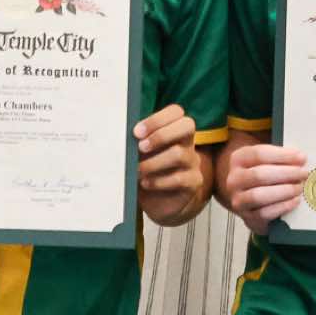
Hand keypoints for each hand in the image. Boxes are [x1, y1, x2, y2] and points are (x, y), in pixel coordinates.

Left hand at [135, 104, 207, 224]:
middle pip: (187, 125)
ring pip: (179, 154)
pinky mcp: (193, 182)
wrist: (160, 202)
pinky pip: (179, 178)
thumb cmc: (148, 172)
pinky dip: (159, 181)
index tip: (137, 131)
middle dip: (161, 135)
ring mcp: (193, 162)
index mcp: (175, 130)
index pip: (176, 112)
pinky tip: (145, 183)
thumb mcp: (140, 155)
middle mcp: (188, 143)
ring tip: (138, 170)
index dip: (157, 119)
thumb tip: (122, 137)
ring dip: (153, 162)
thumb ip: (136, 143)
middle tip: (140, 147)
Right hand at [220, 143, 307, 234]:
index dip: (282, 155)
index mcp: (238, 159)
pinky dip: (282, 206)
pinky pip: (264, 213)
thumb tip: (301, 159)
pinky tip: (294, 201)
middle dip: (286, 173)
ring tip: (299, 187)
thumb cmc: (263, 176)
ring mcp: (238, 200)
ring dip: (284, 191)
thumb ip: (280, 158)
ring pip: (259, 195)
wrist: (251, 201)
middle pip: (260, 174)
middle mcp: (234, 179)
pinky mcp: (247, 217)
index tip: (301, 157)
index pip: (259, 154)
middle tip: (303, 173)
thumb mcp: (266, 161)